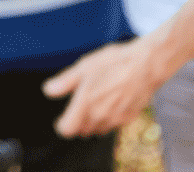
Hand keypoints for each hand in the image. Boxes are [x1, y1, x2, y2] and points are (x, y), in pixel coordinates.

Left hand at [43, 37, 169, 136]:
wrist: (146, 65)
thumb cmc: (114, 63)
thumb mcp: (84, 67)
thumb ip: (65, 82)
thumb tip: (48, 90)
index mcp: (85, 104)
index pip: (68, 130)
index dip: (62, 125)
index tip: (62, 118)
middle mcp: (100, 116)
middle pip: (82, 131)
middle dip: (77, 122)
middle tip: (78, 106)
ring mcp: (115, 119)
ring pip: (97, 130)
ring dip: (92, 122)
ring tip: (94, 103)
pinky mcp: (129, 119)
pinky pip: (112, 125)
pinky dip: (107, 119)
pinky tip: (109, 102)